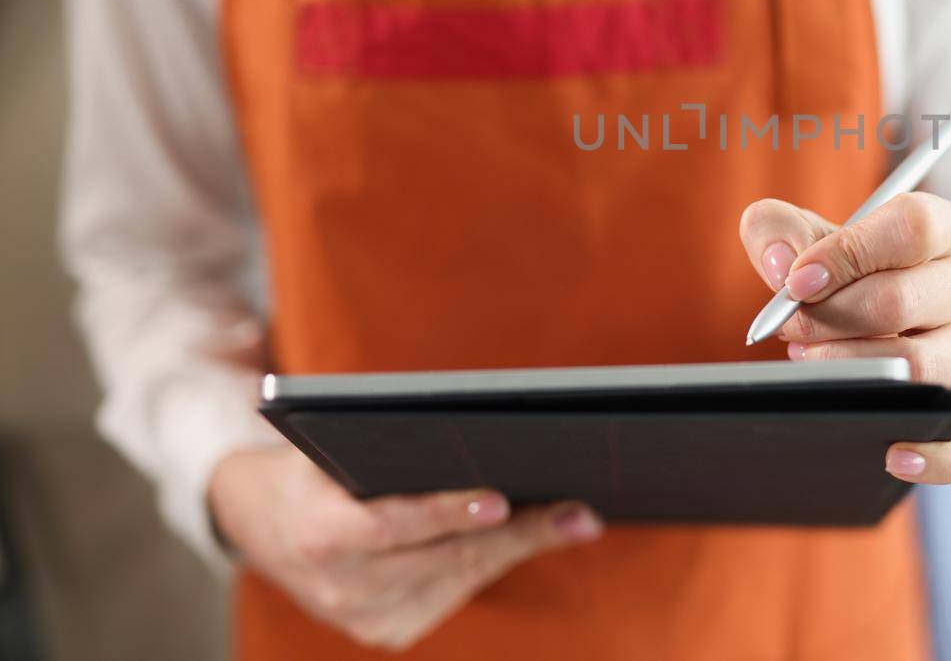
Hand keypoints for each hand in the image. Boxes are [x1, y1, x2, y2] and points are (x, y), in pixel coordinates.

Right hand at [209, 446, 602, 650]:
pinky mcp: (386, 631)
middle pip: (445, 557)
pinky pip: (452, 593)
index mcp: (321, 535)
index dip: (447, 513)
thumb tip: (476, 433)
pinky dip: (489, 562)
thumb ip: (385, 444)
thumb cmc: (307, 466)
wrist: (257, 522)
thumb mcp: (328, 444)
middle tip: (580, 513)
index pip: (393, 525)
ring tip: (572, 519)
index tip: (502, 501)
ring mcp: (364, 619)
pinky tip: (529, 537)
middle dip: (519, 533)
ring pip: (459, 578)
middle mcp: (341, 588)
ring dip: (518, 547)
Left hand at [739, 192, 950, 484]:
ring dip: (855, 371)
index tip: (797, 281)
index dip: (848, 254)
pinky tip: (892, 455)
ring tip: (815, 367)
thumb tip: (779, 264)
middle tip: (791, 329)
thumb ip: (779, 232)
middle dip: (831, 318)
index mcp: (944, 231)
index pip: (911, 229)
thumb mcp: (814, 239)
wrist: (902, 317)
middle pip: (902, 301)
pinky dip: (932, 454)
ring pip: (922, 368)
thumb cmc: (853, 274)